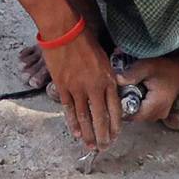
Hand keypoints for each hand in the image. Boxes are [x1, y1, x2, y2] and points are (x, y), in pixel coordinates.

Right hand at [39, 31, 122, 151]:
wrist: (63, 31)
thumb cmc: (85, 40)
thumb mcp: (104, 57)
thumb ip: (108, 75)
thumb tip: (111, 87)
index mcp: (107, 80)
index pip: (114, 109)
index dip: (115, 125)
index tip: (115, 135)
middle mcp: (94, 87)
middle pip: (100, 117)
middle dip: (102, 135)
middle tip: (103, 147)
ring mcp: (77, 89)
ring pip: (84, 117)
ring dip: (87, 133)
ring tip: (90, 145)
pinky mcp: (62, 87)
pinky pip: (69, 109)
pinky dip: (72, 122)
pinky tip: (76, 132)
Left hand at [115, 54, 178, 124]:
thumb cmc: (166, 67)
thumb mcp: (146, 67)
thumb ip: (131, 75)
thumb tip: (116, 80)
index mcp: (156, 105)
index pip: (133, 116)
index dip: (121, 109)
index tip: (115, 97)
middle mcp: (159, 113)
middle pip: (136, 117)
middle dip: (126, 107)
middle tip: (120, 93)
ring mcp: (162, 112)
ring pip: (141, 115)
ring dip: (133, 105)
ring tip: (128, 91)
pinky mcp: (162, 109)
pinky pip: (147, 111)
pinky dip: (140, 104)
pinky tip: (137, 93)